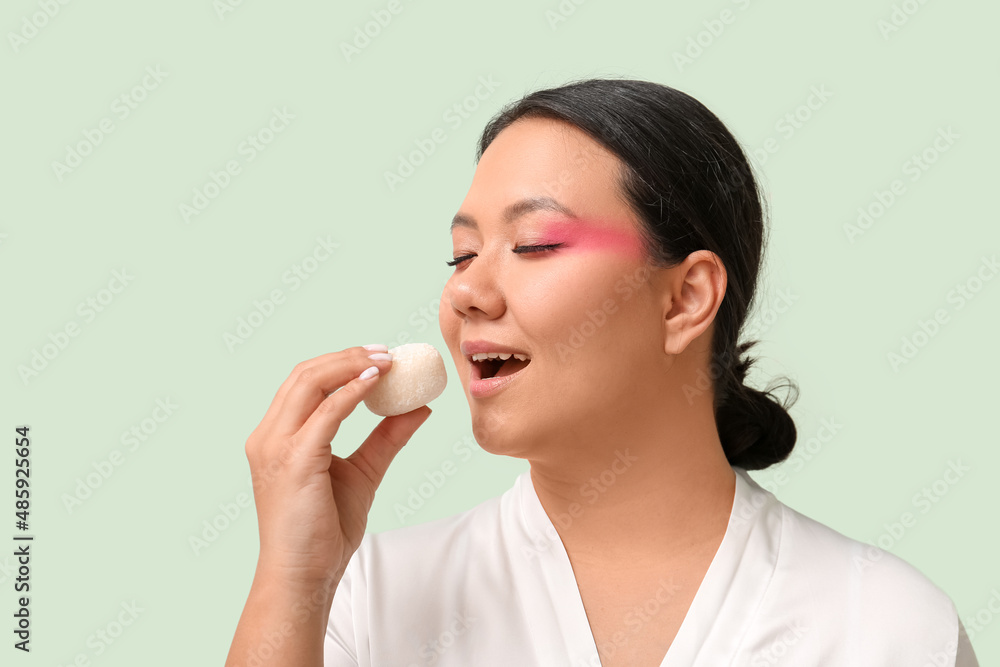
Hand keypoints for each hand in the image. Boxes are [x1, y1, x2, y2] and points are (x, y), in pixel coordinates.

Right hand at [244, 345, 430, 585]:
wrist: (303, 577)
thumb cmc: (323, 532)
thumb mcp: (362, 473)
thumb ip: (386, 438)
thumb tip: (419, 409)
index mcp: (275, 437)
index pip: (304, 384)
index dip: (340, 363)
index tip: (379, 356)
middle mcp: (268, 437)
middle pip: (304, 374)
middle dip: (346, 356)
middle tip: (386, 351)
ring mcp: (275, 447)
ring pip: (310, 383)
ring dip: (350, 365)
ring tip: (386, 361)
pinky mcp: (293, 460)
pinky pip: (326, 412)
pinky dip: (352, 392)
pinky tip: (376, 383)